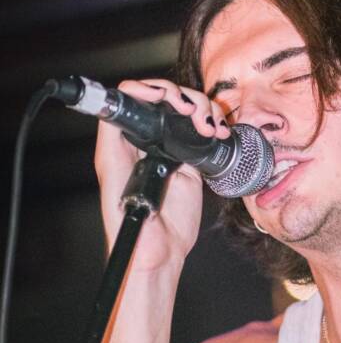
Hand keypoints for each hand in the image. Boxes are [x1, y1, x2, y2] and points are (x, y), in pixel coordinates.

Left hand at [94, 79, 230, 272]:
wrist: (162, 254)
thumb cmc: (135, 231)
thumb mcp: (120, 189)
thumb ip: (118, 153)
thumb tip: (122, 118)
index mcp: (121, 144)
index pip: (129, 99)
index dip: (147, 88)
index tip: (166, 96)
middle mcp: (144, 142)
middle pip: (161, 97)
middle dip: (181, 97)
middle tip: (193, 113)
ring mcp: (168, 149)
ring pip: (185, 110)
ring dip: (202, 110)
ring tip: (211, 127)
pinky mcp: (189, 161)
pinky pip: (201, 131)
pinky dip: (214, 126)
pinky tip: (220, 133)